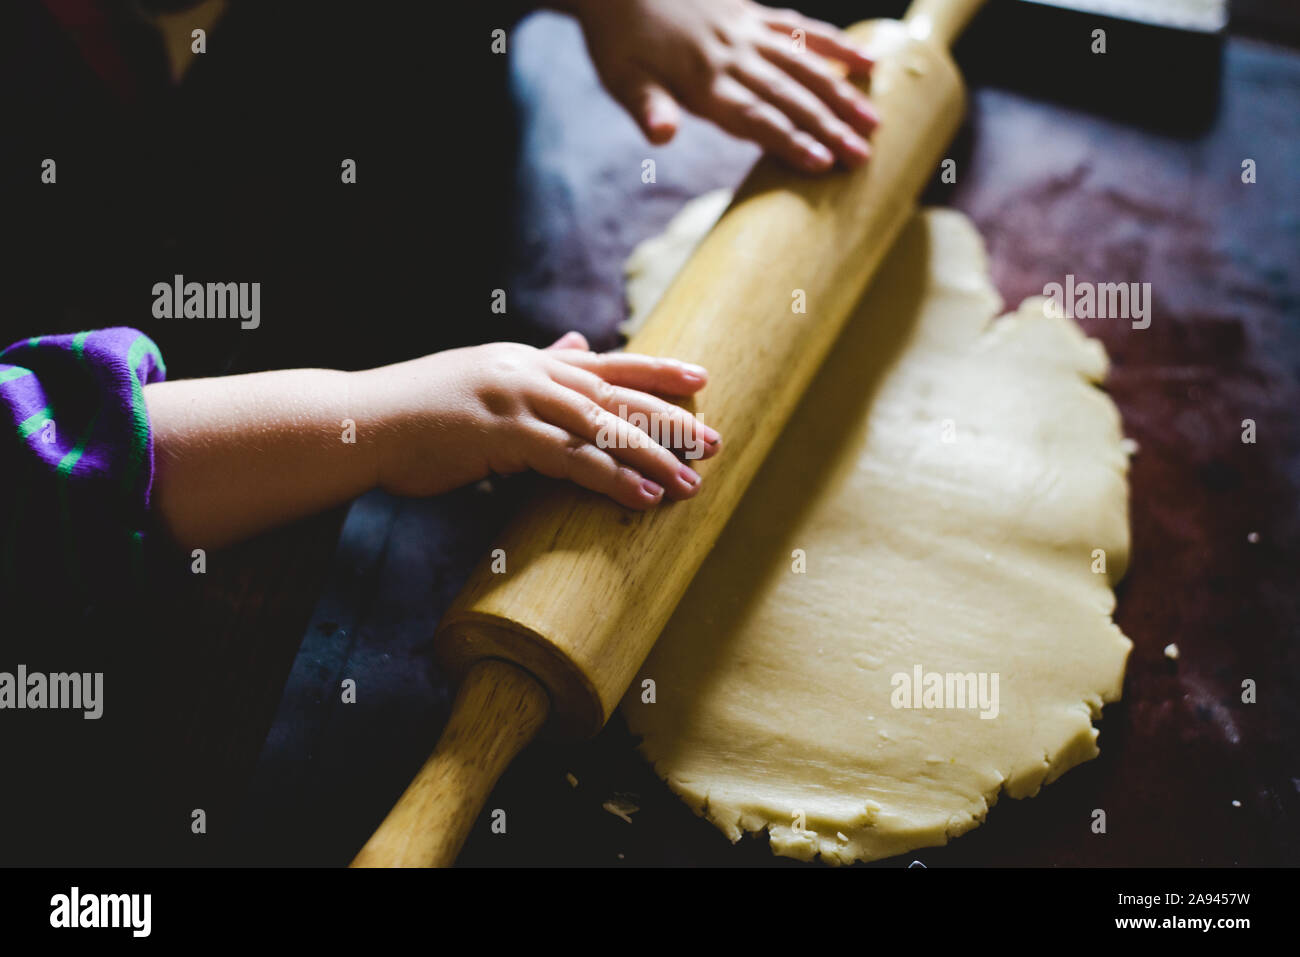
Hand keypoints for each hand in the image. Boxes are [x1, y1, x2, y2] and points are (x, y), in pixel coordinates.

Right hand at [361, 332, 721, 509]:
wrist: (360, 422)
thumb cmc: (417, 410)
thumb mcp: (480, 377)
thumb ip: (532, 370)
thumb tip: (574, 345)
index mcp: (527, 359)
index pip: (605, 363)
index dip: (656, 370)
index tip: (701, 378)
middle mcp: (529, 372)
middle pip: (615, 394)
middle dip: (670, 418)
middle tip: (716, 440)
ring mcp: (518, 401)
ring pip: (603, 428)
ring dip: (652, 457)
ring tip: (692, 482)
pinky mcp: (503, 436)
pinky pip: (573, 460)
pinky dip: (613, 479)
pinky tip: (644, 497)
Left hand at [563, 0, 877, 171]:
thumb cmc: (618, 40)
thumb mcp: (621, 78)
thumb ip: (647, 108)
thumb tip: (662, 135)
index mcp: (701, 82)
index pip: (754, 117)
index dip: (789, 140)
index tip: (823, 164)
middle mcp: (731, 56)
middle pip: (788, 96)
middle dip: (828, 128)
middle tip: (863, 156)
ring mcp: (746, 32)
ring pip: (804, 64)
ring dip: (841, 92)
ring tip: (874, 120)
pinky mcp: (752, 14)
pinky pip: (800, 28)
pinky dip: (834, 43)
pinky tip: (866, 60)